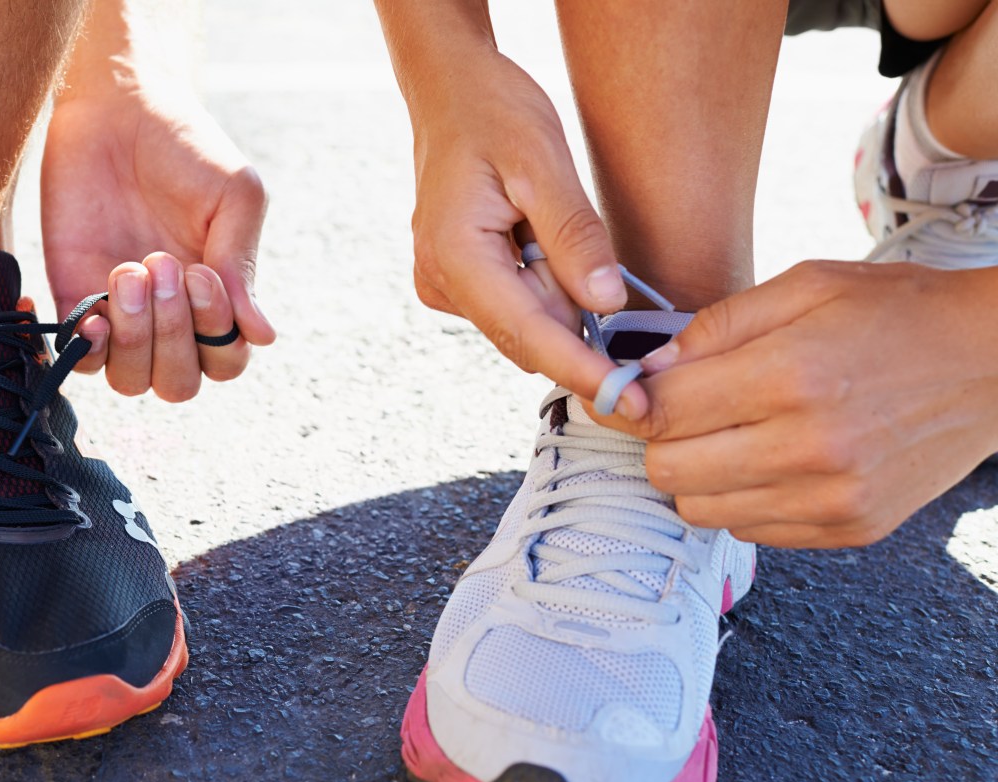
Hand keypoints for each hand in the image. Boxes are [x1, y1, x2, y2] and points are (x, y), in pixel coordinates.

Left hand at [41, 71, 272, 401]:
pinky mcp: (75, 298)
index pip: (226, 361)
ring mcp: (122, 314)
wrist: (117, 107)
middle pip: (179, 384)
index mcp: (218, 301)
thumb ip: (241, 265)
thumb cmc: (187, 148)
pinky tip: (96, 310)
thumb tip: (263, 335)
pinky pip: (79, 359)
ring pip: (131, 380)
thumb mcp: (234, 197)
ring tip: (129, 269)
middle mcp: (171, 319)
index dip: (216, 334)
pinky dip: (87, 348)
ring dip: (134, 337)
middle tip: (162, 265)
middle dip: (174, 336)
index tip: (202, 273)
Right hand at [395, 40, 634, 405]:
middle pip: (528, 335)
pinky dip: (542, 284)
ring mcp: (444, 286)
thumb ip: (574, 237)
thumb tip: (606, 305)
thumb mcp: (544, 163)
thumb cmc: (493, 112)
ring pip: (525, 321)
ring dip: (557, 291)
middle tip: (580, 243)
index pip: (528, 334)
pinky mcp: (456, 283)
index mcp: (454, 257)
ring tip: (541, 221)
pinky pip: (514, 303)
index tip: (630, 403)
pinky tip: (534, 236)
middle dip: (574, 316)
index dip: (582, 370)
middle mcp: (440, 283)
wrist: (449, 90)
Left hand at [597, 261, 997, 546]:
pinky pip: (751, 530)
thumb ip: (715, 326)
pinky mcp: (850, 528)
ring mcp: (832, 497)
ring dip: (697, 475)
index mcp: (791, 375)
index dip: (630, 401)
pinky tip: (770, 461)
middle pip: (668, 471)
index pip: (662, 411)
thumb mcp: (806, 285)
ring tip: (731, 435)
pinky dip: (742, 499)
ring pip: (700, 509)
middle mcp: (809, 447)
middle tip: (682, 414)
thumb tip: (646, 369)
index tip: (626, 393)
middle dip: (660, 440)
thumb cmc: (898, 313)